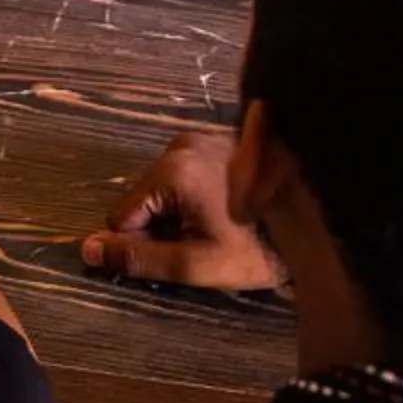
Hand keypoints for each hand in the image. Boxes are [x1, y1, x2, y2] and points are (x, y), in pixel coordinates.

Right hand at [80, 130, 280, 289]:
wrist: (316, 222)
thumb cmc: (254, 248)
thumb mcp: (193, 264)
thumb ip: (139, 258)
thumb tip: (87, 249)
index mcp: (171, 169)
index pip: (122, 215)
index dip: (140, 244)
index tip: (177, 256)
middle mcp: (181, 144)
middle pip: (143, 197)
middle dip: (160, 225)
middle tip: (201, 244)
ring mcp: (203, 138)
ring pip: (164, 186)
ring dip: (177, 211)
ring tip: (217, 228)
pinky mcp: (221, 140)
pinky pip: (187, 173)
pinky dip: (195, 195)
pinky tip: (225, 211)